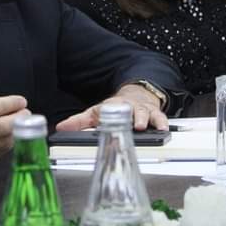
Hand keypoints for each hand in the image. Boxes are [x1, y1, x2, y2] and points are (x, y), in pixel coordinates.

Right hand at [0, 92, 28, 163]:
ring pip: (6, 140)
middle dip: (20, 118)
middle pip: (5, 126)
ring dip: (17, 131)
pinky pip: (0, 151)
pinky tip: (8, 134)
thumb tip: (14, 105)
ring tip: (19, 124)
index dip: (14, 104)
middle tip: (26, 113)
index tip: (21, 101)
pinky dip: (8, 141)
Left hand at [54, 84, 168, 131]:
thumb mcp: (95, 113)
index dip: (105, 114)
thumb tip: (61, 127)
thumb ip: (79, 121)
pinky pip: (160, 117)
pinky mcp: (155, 114)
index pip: (107, 110)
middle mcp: (128, 107)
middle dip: (127, 117)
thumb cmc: (115, 108)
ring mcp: (142, 110)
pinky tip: (163, 129)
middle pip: (128, 111)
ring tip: (142, 126)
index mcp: (112, 107)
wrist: (136, 95)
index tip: (101, 119)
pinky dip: (163, 123)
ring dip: (144, 119)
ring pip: (145, 113)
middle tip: (129, 125)